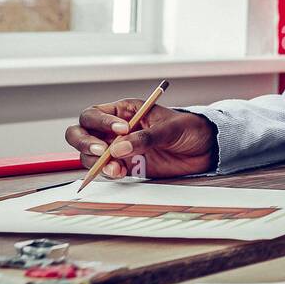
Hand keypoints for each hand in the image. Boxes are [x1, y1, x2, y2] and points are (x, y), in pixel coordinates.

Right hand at [64, 100, 218, 178]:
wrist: (204, 149)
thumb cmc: (188, 128)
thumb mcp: (170, 128)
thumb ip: (145, 137)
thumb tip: (119, 148)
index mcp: (123, 111)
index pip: (95, 114)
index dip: (101, 122)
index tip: (121, 130)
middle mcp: (114, 129)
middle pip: (80, 132)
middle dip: (84, 142)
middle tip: (102, 151)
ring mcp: (117, 148)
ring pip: (88, 154)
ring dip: (96, 162)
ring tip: (116, 167)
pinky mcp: (125, 166)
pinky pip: (105, 170)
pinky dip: (107, 173)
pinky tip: (120, 172)